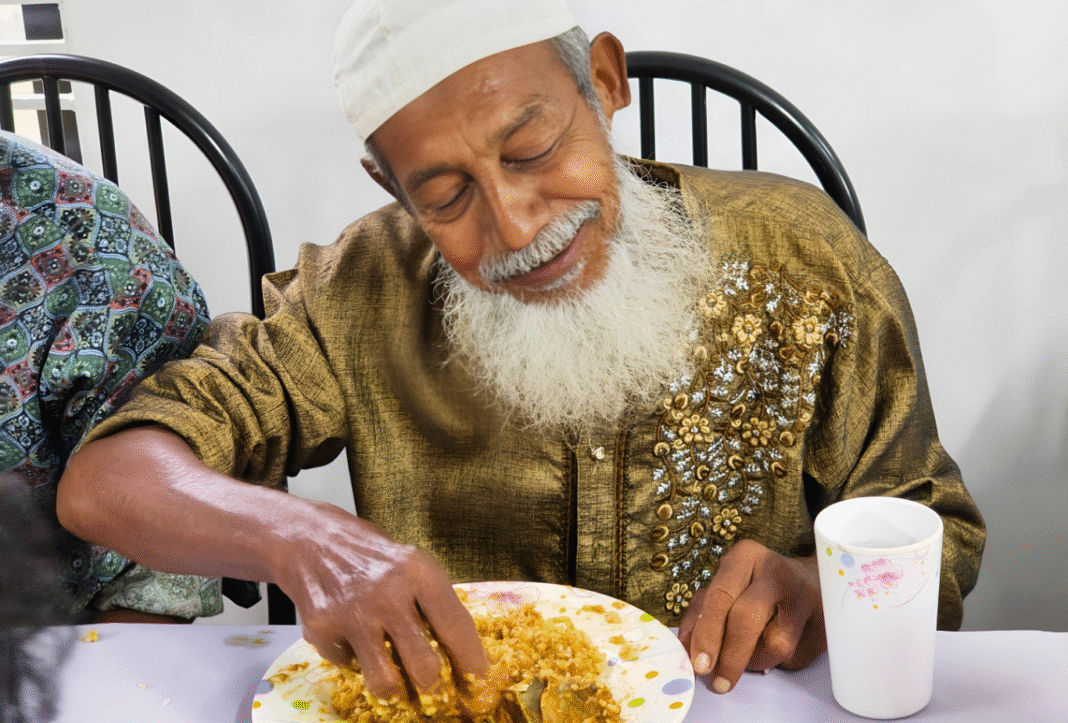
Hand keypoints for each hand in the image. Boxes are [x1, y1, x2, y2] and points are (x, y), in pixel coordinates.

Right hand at [270, 504, 487, 700]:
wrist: (309, 538)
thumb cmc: (370, 554)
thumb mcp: (410, 564)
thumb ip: (431, 602)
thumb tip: (458, 652)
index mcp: (419, 572)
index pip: (456, 627)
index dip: (471, 661)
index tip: (478, 680)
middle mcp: (389, 593)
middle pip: (425, 666)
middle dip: (433, 685)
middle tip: (432, 686)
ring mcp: (354, 613)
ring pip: (386, 681)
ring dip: (394, 687)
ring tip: (394, 677)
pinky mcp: (322, 629)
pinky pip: (348, 665)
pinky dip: (353, 659)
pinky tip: (351, 638)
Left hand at [677, 540, 824, 693]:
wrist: (813, 580)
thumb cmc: (757, 586)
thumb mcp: (726, 587)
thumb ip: (701, 612)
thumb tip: (687, 647)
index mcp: (745, 556)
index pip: (720, 595)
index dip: (707, 633)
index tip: (699, 664)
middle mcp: (776, 570)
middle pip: (747, 618)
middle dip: (729, 655)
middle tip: (719, 682)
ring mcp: (806, 594)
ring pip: (775, 643)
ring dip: (755, 661)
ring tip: (751, 656)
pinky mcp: (826, 620)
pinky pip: (796, 655)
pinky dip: (779, 662)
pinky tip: (778, 648)